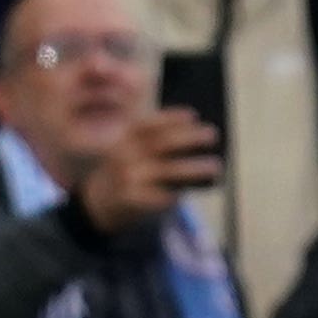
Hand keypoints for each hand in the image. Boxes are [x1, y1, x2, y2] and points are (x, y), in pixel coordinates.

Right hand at [76, 105, 220, 231]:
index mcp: (125, 137)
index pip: (149, 123)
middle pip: (162, 143)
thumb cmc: (131, 169)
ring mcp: (128, 177)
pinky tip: (190, 190)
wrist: (101, 202)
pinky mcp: (131, 199)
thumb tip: (198, 137)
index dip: (171, 118)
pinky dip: (178, 193)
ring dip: (195, 168)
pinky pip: (161, 195)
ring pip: (168, 170)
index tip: (193, 116)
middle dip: (190, 138)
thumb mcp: (135, 150)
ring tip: (216, 166)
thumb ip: (158, 143)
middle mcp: (125, 154)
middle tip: (212, 134)